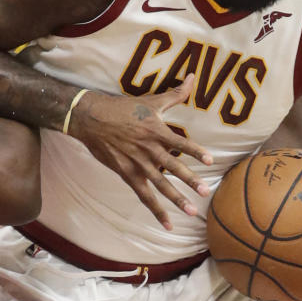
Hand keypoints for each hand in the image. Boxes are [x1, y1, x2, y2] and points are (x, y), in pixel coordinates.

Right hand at [68, 74, 212, 229]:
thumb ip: (175, 94)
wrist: (91, 119)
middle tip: (205, 193)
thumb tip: (193, 77)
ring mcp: (137, 164)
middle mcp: (148, 149)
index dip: (195, 151)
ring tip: (190, 211)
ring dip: (175, 199)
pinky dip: (155, 209)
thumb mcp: (150, 101)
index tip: (210, 161)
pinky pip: (143, 195)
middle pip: (172, 168)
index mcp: (156, 131)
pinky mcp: (127, 174)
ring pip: (159, 184)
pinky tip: (167, 223)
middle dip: (189, 181)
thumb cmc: (123, 109)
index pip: (180, 143)